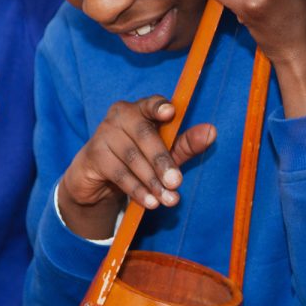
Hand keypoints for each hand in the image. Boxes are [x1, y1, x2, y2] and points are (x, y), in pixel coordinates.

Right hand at [58, 96, 215, 238]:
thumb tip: (211, 132)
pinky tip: (150, 202)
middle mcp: (120, 115)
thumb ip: (186, 143)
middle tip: (176, 183)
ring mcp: (104, 133)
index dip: (159, 106)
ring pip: (132, 157)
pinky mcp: (94, 155)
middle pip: (144, 134)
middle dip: (162, 161)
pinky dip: (136, 189)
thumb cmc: (138, 159)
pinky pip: (118, 173)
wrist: (98, 178)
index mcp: (141, 108)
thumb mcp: (165, 153)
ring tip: (168, 200)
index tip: (170, 113)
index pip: (151, 103)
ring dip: (152, 181)